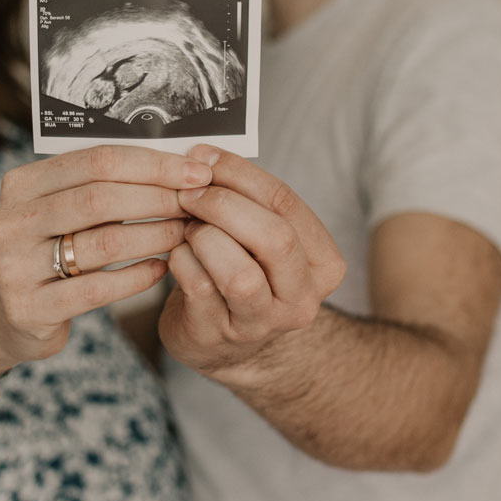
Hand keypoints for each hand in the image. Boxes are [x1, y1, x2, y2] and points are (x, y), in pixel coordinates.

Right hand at [0, 144, 213, 370]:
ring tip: (185, 233)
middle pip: (99, 197)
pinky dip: (136, 277)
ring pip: (103, 242)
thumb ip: (99, 187)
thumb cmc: (47, 252)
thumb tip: (175, 163)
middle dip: (158, 197)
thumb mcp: (58, 212)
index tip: (195, 170)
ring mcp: (15, 267)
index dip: (152, 164)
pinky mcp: (28, 308)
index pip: (96, 160)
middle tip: (197, 202)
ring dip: (155, 236)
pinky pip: (96, 289)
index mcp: (21, 184)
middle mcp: (11, 221)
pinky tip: (161, 270)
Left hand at [158, 146, 345, 377]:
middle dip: (224, 205)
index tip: (203, 156)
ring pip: (239, 274)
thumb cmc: (241, 272)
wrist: (224, 344)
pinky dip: (181, 261)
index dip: (240, 174)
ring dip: (204, 239)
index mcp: (323, 263)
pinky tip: (177, 254)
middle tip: (189, 193)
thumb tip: (202, 156)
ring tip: (188, 230)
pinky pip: (199, 288)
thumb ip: (246, 200)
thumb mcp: (259, 237)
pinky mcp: (218, 336)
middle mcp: (301, 297)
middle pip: (274, 238)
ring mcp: (261, 323)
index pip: (286, 203)